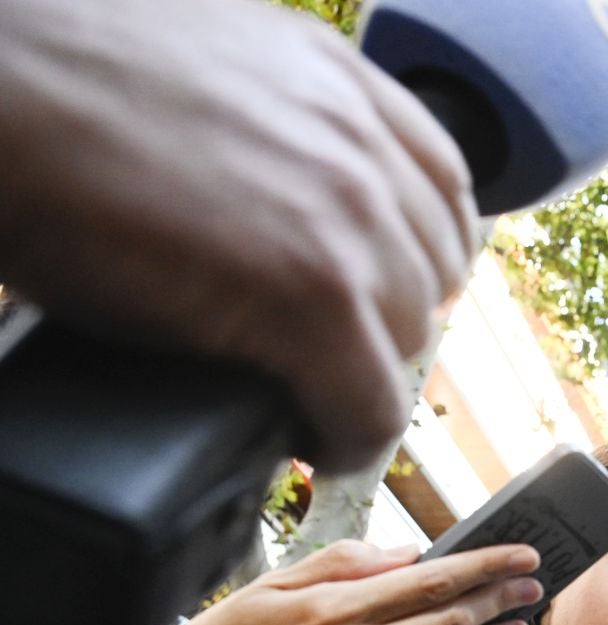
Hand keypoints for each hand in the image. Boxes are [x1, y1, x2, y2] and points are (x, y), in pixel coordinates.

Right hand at [0, 0, 478, 471]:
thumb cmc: (41, 83)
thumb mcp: (194, 72)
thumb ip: (264, 126)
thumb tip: (272, 204)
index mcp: (332, 76)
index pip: (440, 186)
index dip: (411, 255)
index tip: (375, 294)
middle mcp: (357, 141)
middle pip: (430, 271)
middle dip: (383, 320)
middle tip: (321, 354)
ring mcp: (345, 217)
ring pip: (405, 339)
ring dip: (358, 377)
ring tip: (303, 396)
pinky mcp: (315, 294)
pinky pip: (370, 404)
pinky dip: (346, 438)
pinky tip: (313, 443)